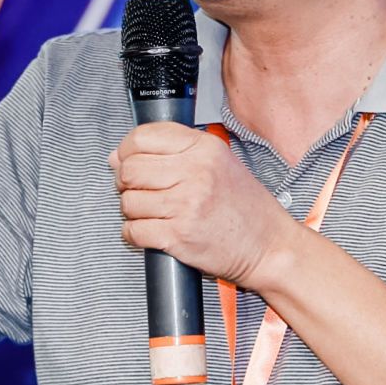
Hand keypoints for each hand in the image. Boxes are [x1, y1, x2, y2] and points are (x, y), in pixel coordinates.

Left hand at [108, 121, 301, 288]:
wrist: (269, 246)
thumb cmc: (245, 208)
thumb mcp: (218, 163)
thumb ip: (171, 153)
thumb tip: (116, 157)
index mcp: (204, 148)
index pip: (142, 137)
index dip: (126, 151)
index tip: (128, 161)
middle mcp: (195, 172)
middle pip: (130, 169)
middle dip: (124, 182)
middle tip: (137, 190)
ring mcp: (186, 205)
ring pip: (129, 201)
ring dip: (132, 211)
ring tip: (150, 213)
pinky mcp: (179, 236)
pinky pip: (133, 231)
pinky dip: (133, 234)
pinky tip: (149, 231)